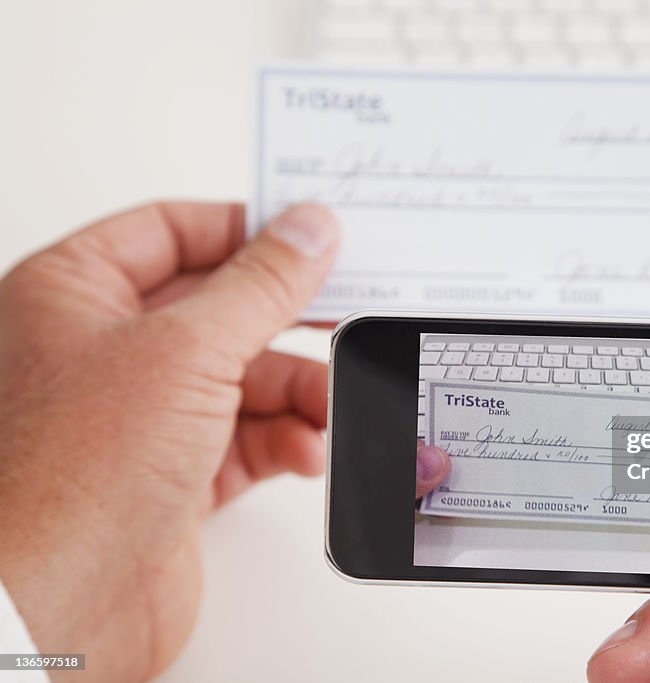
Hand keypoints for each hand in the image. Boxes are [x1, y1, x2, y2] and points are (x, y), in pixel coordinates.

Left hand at [0, 202, 447, 681]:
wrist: (53, 610)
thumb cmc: (68, 477)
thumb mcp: (184, 350)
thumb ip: (259, 285)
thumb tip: (309, 230)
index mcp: (73, 292)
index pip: (171, 230)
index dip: (245, 230)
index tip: (311, 236)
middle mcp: (103, 349)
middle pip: (220, 308)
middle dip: (287, 321)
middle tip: (345, 314)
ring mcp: (140, 416)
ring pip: (243, 378)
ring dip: (298, 392)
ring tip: (332, 407)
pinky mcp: (174, 475)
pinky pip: (247, 438)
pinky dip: (286, 441)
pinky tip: (307, 451)